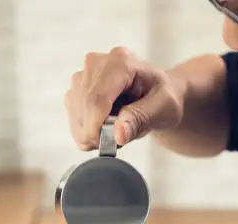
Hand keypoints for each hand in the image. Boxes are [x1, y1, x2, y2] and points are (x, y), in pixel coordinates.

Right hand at [66, 47, 183, 150]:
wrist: (157, 92)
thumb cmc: (163, 97)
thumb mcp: (164, 109)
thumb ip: (141, 119)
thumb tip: (118, 135)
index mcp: (121, 62)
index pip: (97, 98)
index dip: (96, 127)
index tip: (105, 146)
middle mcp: (97, 63)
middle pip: (84, 107)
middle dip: (96, 132)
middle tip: (120, 139)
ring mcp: (83, 74)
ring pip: (76, 114)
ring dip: (92, 132)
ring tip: (118, 128)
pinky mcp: (76, 88)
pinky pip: (73, 117)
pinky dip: (86, 130)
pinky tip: (106, 126)